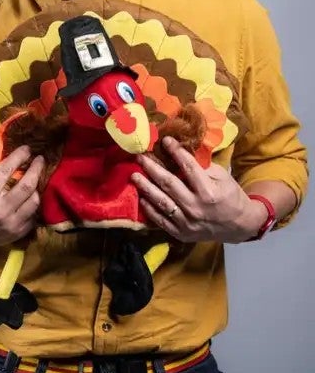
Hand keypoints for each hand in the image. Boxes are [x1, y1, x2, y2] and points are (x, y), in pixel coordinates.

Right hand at [0, 146, 44, 263]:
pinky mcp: (17, 233)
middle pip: (27, 185)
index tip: (27, 149)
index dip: (19, 157)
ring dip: (36, 187)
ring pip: (35, 201)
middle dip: (36, 169)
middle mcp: (0, 209)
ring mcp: (11, 223)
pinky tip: (29, 198)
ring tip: (34, 180)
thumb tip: (7, 163)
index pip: (7, 171)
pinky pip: (33, 216)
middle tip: (40, 160)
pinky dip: (32, 205)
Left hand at [132, 137, 264, 242]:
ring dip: (145, 187)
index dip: (175, 152)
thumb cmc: (231, 197)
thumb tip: (181, 154)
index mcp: (209, 192)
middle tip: (139, 157)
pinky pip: (160, 220)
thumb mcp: (224, 179)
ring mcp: (187, 221)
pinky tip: (141, 197)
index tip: (165, 140)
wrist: (239, 226)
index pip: (188, 168)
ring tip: (134, 175)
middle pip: (168, 184)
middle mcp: (196, 207)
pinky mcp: (180, 232)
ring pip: (161, 202)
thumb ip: (203, 168)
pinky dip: (149, 208)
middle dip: (152, 168)